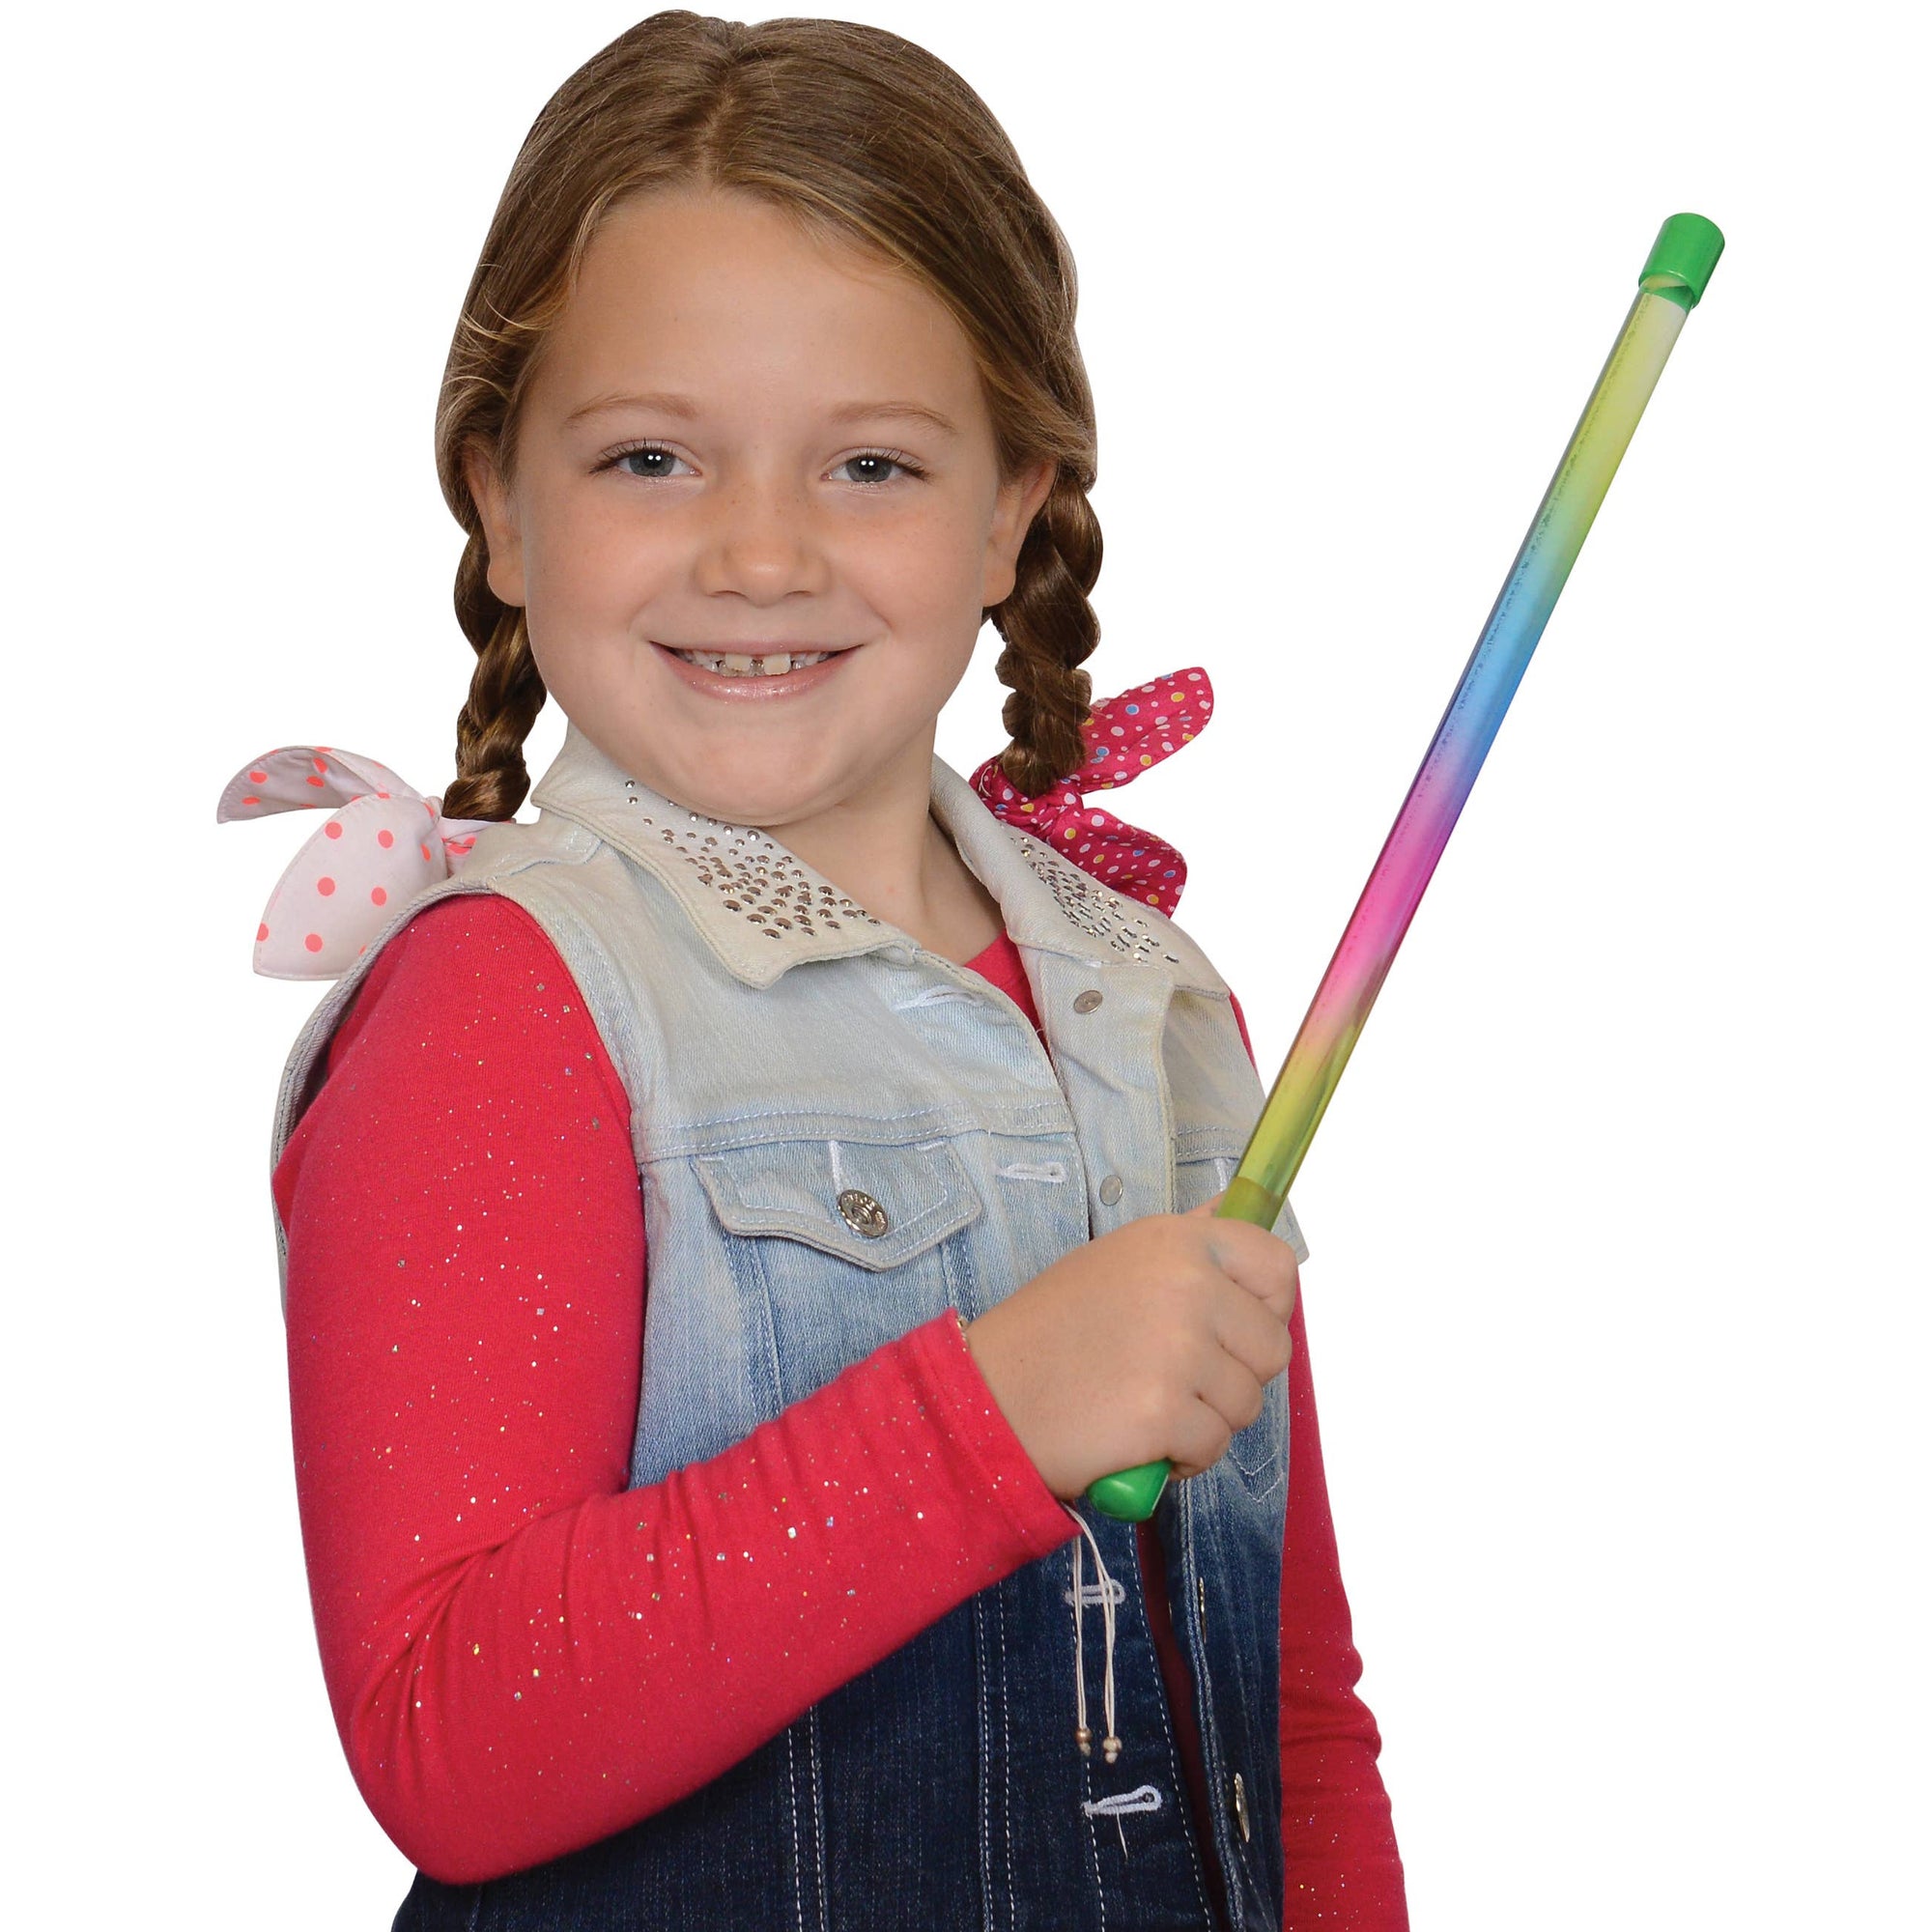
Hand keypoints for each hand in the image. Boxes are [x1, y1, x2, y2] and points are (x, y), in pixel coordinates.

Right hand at [960, 1192, 1297, 1498]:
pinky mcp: (1166, 1411)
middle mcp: (1187, 1285)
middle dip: (1235, 1378)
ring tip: (1147, 1409)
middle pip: (1271, 1348)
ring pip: (1246, 1404)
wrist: (988, 1397)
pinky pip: (1214, 1446)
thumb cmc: (1049, 1333)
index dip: (1268, 1309)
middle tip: (1176, 1382)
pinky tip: (1140, 1441)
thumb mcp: (1115, 1261)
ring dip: (1207, 1420)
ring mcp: (1179, 1349)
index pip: (1277, 1268)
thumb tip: (1235, 1208)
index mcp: (1177, 1241)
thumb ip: (1184, 1247)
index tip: (1237, 1331)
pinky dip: (1184, 1457)